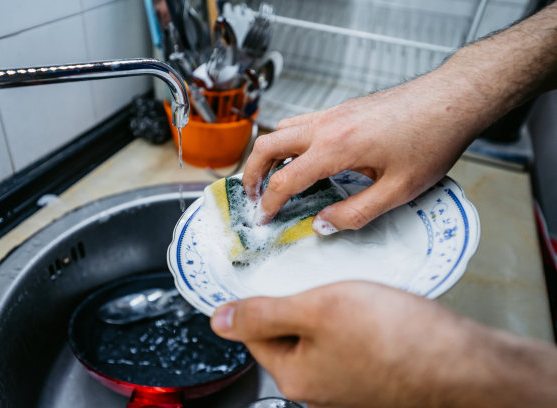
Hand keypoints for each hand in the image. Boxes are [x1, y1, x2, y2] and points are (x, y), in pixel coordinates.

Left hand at [211, 282, 556, 407]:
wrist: (462, 364)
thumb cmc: (396, 337)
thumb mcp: (317, 310)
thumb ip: (262, 314)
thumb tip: (218, 320)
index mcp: (295, 375)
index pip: (254, 333)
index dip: (259, 300)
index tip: (267, 278)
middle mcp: (317, 388)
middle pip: (287, 336)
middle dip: (297, 303)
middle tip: (316, 279)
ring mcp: (347, 387)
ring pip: (320, 339)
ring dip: (327, 312)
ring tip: (348, 292)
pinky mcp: (374, 379)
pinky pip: (348, 346)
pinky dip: (352, 325)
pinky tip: (370, 310)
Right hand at [242, 76, 476, 232]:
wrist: (453, 99)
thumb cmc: (432, 140)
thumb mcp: (399, 191)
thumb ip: (356, 212)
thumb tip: (323, 224)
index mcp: (336, 148)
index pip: (286, 180)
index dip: (270, 204)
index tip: (264, 219)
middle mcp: (327, 125)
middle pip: (268, 145)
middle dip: (252, 173)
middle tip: (253, 196)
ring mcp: (334, 113)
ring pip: (282, 129)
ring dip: (269, 154)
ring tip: (273, 178)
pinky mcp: (344, 108)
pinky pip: (302, 122)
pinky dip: (290, 141)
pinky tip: (305, 158)